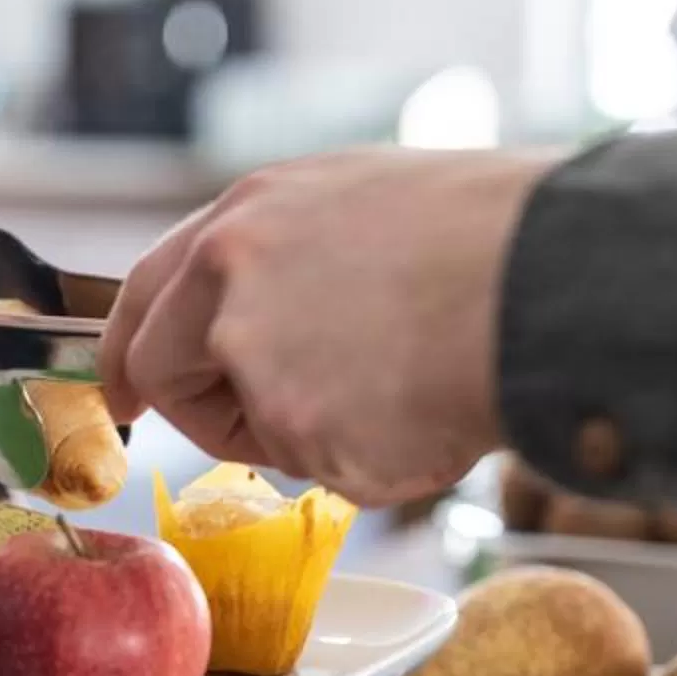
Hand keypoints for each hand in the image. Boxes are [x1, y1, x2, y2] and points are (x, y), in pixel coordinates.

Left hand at [100, 148, 555, 505]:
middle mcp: (230, 278)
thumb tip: (275, 313)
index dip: (129, 350)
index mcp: (246, 215)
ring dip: (320, 432)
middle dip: (209, 412)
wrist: (552, 277)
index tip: (124, 391)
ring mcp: (257, 354)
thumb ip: (291, 256)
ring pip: (262, 432)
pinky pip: (329, 469)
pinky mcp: (299, 425)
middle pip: (169, 373)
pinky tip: (430, 408)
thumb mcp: (363, 206)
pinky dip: (378, 461)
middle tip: (270, 425)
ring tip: (409, 378)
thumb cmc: (492, 239)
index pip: (148, 291)